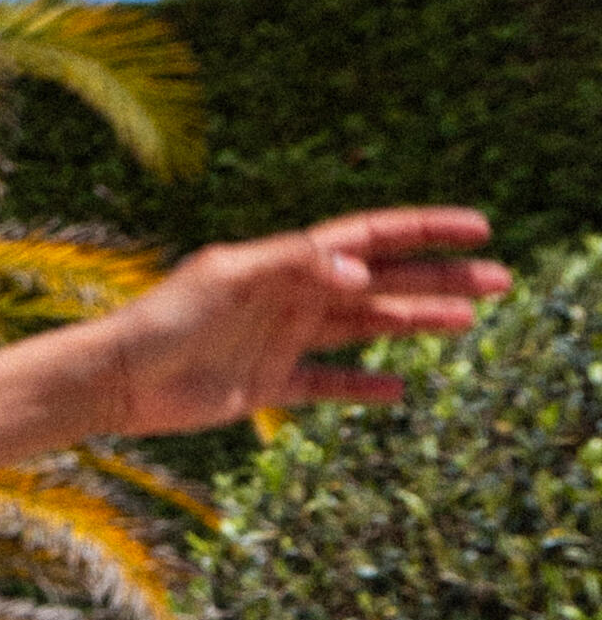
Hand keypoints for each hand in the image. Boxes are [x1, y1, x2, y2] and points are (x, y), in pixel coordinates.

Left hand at [97, 211, 509, 433]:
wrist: (117, 379)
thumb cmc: (164, 320)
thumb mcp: (227, 280)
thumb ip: (293, 266)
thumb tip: (363, 271)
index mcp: (288, 262)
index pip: (372, 238)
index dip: (425, 231)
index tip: (477, 228)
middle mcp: (293, 296)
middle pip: (384, 285)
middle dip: (440, 281)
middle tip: (500, 282)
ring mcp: (283, 340)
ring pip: (366, 329)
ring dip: (416, 326)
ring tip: (468, 325)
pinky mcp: (268, 384)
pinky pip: (327, 384)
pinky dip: (362, 387)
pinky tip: (399, 391)